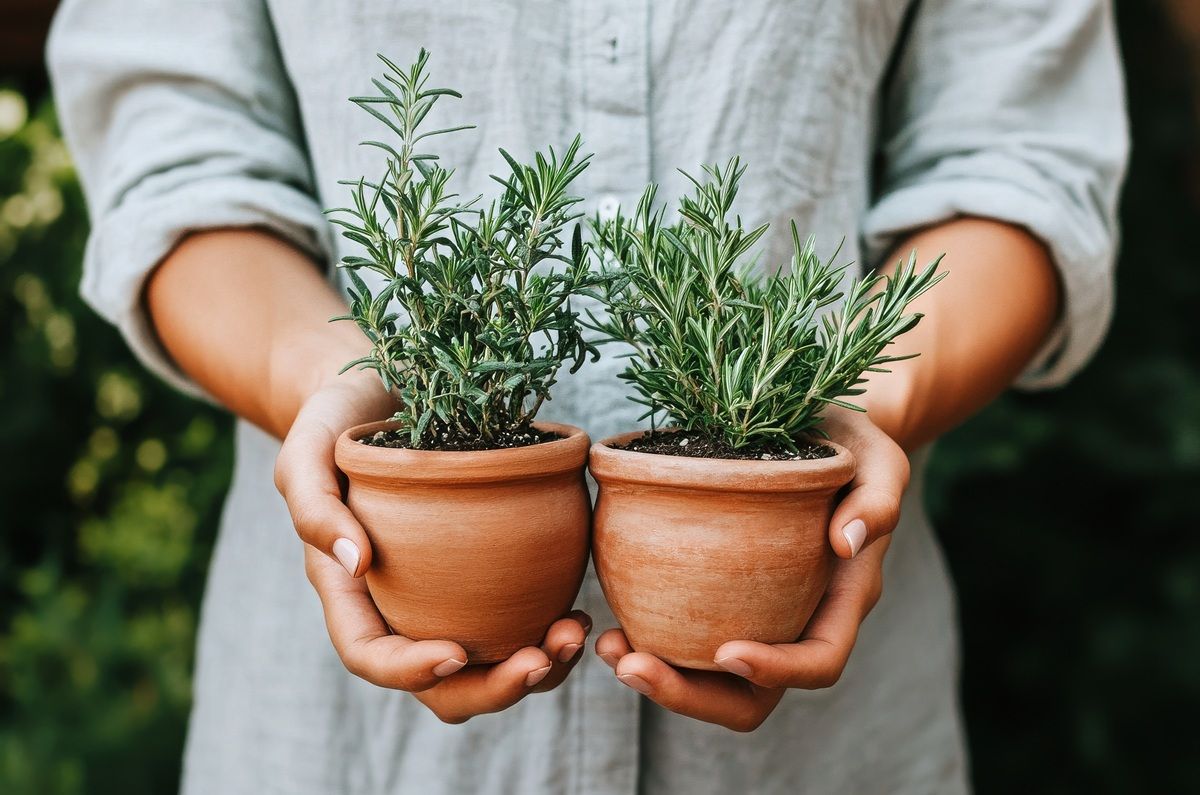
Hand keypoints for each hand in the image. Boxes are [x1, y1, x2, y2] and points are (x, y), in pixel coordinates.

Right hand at [275, 374, 590, 721]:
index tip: (456, 653)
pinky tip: (578, 611)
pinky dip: (547, 630)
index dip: (410, 671)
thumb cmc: (334, 421)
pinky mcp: (484, 575)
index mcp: (350, 592)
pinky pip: (515, 622)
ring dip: (535, 667)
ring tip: (574, 632)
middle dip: (494, 686)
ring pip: (488, 665)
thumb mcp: (307, 451)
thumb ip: (315, 505)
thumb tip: (356, 563)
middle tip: (541, 657)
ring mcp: (444, 597)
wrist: (378, 391)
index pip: (371, 655)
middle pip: (441, 684)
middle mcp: (398, 607)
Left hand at [594, 407, 906, 730]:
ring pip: (713, 678)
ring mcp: (759, 613)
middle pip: (754, 696)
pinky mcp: (723, 595)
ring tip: (607, 646)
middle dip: (691, 695)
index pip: (819, 660)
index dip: (777, 670)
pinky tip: (611, 622)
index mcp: (843, 600)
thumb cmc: (854, 443)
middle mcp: (800, 621)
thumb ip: (876, 501)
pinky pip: (689, 636)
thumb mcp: (880, 460)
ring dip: (661, 677)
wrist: (821, 429)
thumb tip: (846, 543)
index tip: (727, 651)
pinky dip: (651, 639)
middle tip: (630, 665)